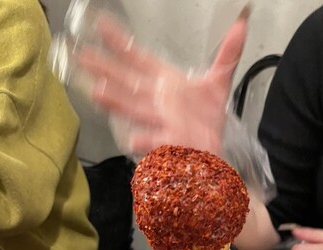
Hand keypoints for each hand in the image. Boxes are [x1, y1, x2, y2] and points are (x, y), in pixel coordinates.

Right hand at [75, 13, 247, 155]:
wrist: (213, 153)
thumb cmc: (206, 121)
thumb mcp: (218, 84)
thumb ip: (227, 54)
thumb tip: (241, 23)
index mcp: (165, 83)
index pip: (139, 59)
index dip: (120, 42)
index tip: (100, 23)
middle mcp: (158, 101)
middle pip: (127, 82)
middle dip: (105, 69)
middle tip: (80, 55)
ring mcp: (161, 123)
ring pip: (135, 109)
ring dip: (116, 101)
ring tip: (96, 91)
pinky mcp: (170, 145)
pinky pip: (156, 143)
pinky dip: (145, 142)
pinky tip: (133, 140)